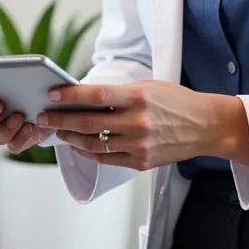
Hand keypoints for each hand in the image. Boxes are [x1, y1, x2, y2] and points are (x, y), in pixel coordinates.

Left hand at [37, 80, 248, 170]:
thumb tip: (82, 96)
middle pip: (88, 122)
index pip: (96, 95)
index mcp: (139, 97)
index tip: (50, 95)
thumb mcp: (148, 86)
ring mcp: (139, 145)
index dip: (70, 96)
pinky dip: (87, 152)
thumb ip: (117, 92)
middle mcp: (138, 122)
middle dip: (60, 120)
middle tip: (42, 117)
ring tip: (57, 130)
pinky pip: (105, 158)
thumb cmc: (176, 101)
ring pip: (93, 143)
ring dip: (70, 137)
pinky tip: (77, 144)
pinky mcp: (141, 162)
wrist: (206, 126)